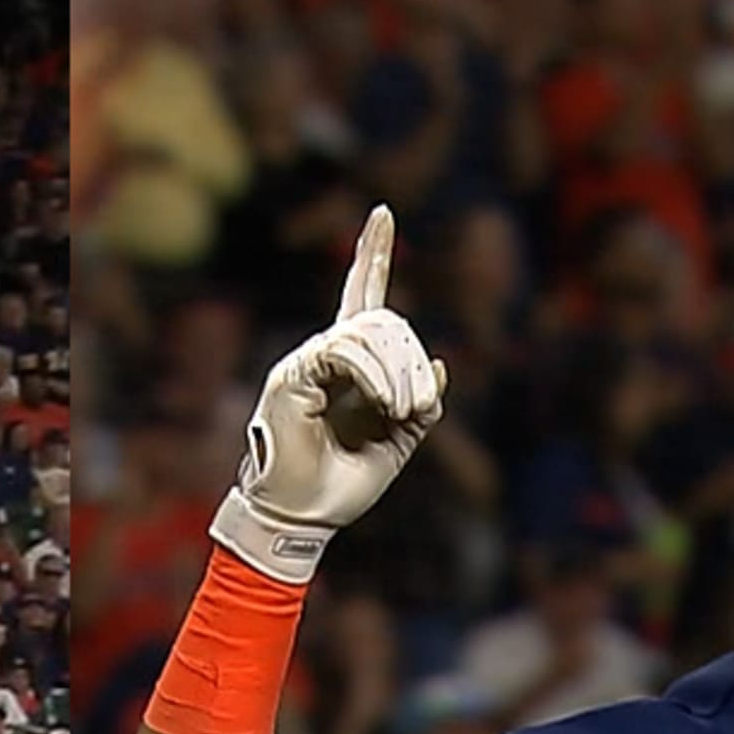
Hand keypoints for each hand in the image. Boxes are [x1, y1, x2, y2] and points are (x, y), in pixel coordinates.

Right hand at [211, 205, 448, 583]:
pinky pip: (345, 351)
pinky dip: (373, 376)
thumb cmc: (341, 487)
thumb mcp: (397, 444)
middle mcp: (323, 355)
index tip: (382, 214)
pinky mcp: (293, 375)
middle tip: (415, 408)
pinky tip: (382, 404)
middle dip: (409, 359)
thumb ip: (420, 407)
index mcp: (348, 366)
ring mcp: (306, 362)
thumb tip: (439, 365)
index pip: (362, 297)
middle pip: (381, 319)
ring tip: (399, 412)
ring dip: (397, 373)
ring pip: (369, 332)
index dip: (373, 255)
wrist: (304, 519)